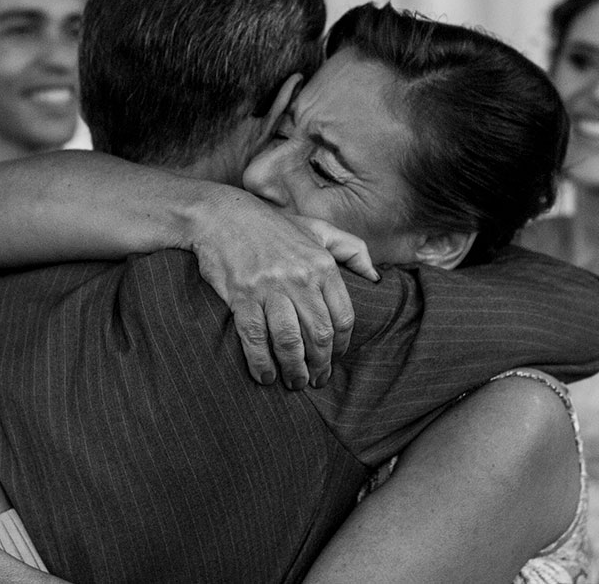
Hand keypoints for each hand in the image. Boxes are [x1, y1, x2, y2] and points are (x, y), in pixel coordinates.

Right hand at [191, 190, 377, 389]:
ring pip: (290, 341)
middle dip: (320, 365)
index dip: (341, 346)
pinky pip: (255, 338)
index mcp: (322, 265)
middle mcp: (300, 278)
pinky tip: (265, 376)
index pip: (343, 317)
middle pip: (320, 335)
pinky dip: (261, 363)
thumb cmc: (272, 226)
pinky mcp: (242, 296)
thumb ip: (351, 249)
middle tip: (316, 380)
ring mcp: (270, 288)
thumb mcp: (318, 229)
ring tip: (294, 382)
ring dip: (294, 370)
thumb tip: (376, 278)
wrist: (223, 215)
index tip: (334, 358)